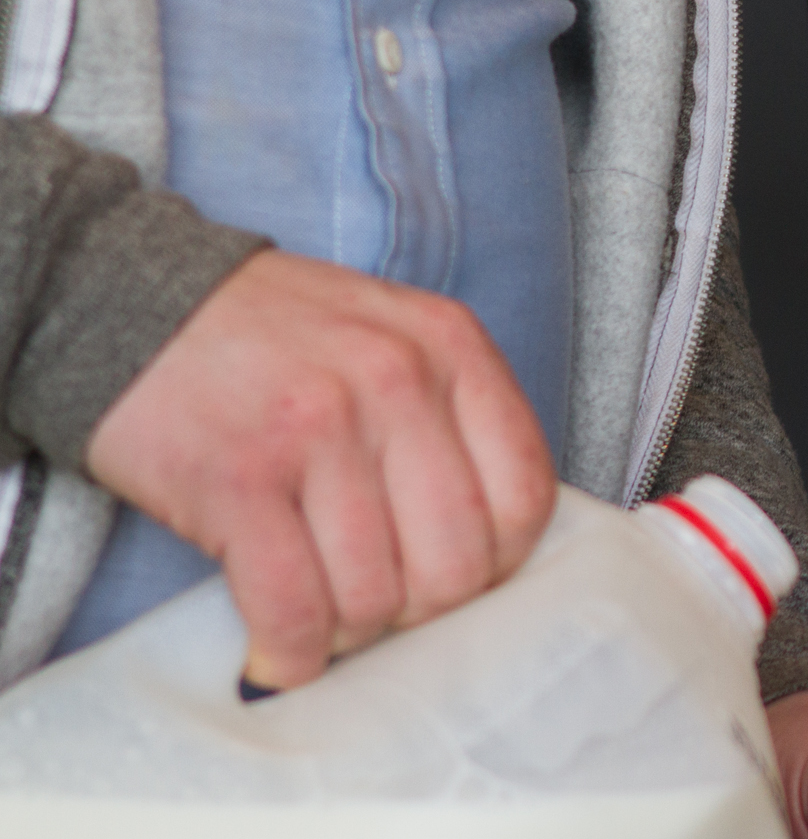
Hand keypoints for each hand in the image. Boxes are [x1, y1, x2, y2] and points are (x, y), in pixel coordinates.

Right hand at [85, 249, 556, 690]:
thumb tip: (488, 549)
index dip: (498, 564)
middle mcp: (397, 380)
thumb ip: (453, 419)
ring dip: (349, 634)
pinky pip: (294, 609)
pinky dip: (291, 654)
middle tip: (382, 606)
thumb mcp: (395, 339)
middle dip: (421, 613)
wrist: (134, 299)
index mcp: (452, 346)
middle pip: (458, 562)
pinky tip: (280, 651)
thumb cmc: (276, 340)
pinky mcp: (238, 478)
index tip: (458, 579)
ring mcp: (318, 426)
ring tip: (322, 617)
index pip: (526, 496)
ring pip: (376, 597)